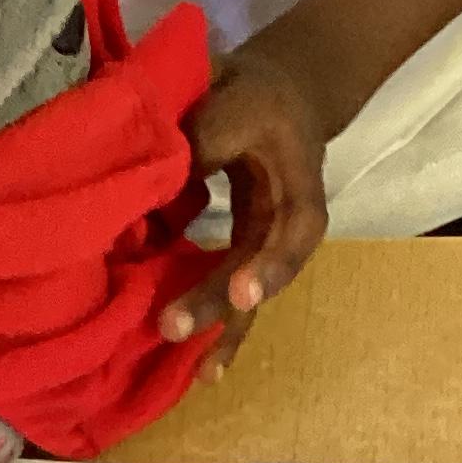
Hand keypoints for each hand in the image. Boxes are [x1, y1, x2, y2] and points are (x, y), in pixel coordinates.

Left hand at [159, 46, 330, 376]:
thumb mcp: (236, 98)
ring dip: (219, 325)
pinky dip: (212, 316)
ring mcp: (263, 237)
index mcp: (299, 181)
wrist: (279, 90)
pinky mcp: (239, 245)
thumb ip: (206, 137)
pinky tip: (193, 359)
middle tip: (175, 327)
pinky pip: (229, 284)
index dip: (272, 265)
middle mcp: (286, 221)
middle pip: (264, 270)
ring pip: (248, 289)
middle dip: (222, 301)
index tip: (246, 293)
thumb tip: (162, 180)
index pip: (296, 228)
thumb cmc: (257, 93)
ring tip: (197, 372)